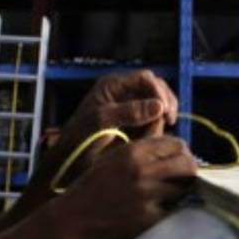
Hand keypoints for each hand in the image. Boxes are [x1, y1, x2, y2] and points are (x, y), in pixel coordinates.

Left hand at [32, 71, 179, 192]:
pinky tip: (160, 132)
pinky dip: (159, 122)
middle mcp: (122, 92)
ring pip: (156, 102)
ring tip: (167, 125)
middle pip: (154, 87)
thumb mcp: (102, 122)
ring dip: (164, 111)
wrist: (69, 159)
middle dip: (165, 101)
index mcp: (112, 85)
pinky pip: (152, 117)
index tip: (165, 110)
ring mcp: (128, 107)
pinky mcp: (132, 122)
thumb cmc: (80, 137)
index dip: (159, 91)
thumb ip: (129, 112)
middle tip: (170, 119)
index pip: (145, 79)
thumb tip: (159, 106)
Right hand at [48, 135, 196, 238]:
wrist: (71, 220)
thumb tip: (173, 142)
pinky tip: (159, 213)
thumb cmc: (92, 188)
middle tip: (182, 181)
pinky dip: (170, 213)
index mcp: (132, 152)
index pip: (176, 144)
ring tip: (167, 198)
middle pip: (187, 165)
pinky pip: (174, 212)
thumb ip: (141, 148)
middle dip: (188, 172)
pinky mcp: (148, 220)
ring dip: (180, 194)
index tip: (178, 162)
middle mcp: (141, 171)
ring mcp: (146, 196)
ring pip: (184, 190)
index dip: (181, 153)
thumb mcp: (112, 158)